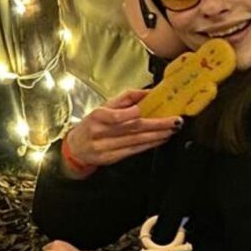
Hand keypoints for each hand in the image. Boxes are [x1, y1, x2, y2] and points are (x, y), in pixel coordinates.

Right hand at [64, 89, 180, 172]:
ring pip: (136, 141)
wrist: (76, 147)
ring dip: (157, 136)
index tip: (155, 107)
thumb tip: (148, 93)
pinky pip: (134, 150)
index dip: (136, 113)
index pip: (118, 115)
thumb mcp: (104, 106)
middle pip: (133, 128)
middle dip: (157, 124)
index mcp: (98, 116)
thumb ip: (126, 98)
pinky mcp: (111, 158)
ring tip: (172, 130)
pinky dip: (149, 145)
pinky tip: (160, 140)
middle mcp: (100, 133)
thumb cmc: (92, 124)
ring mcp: (105, 147)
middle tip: (174, 120)